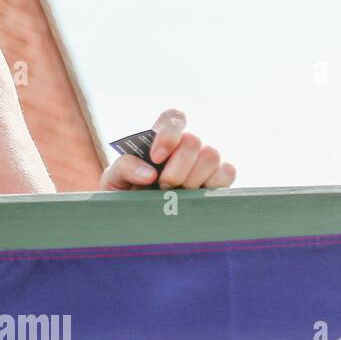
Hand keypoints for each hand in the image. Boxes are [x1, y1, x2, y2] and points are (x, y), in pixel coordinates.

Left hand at [100, 108, 236, 190]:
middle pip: (193, 140)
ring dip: (192, 178)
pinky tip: (194, 196)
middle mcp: (184, 148)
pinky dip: (213, 183)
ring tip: (176, 195)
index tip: (156, 158)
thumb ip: (124, 167)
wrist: (135, 221)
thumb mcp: (113, 179)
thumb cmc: (124, 195)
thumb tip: (150, 173)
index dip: (168, 135)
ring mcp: (203, 164)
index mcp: (159, 139)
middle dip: (177, 168)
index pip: (174, 118)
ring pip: (211, 155)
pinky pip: (227, 172)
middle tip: (163, 186)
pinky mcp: (218, 182)